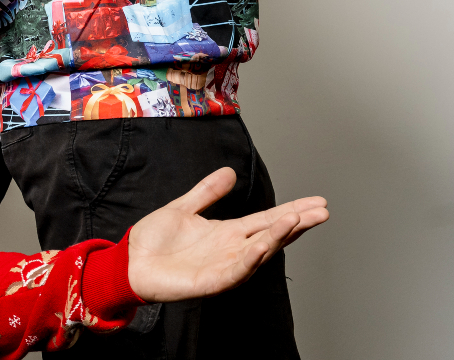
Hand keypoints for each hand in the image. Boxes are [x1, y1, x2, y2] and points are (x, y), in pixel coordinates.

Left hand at [126, 168, 327, 302]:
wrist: (130, 263)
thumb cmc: (155, 241)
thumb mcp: (183, 208)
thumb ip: (207, 192)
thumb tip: (230, 172)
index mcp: (227, 233)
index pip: (266, 219)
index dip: (291, 210)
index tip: (317, 201)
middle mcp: (232, 250)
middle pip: (272, 235)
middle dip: (297, 223)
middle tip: (323, 211)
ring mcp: (225, 267)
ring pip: (260, 251)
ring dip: (278, 237)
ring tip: (298, 220)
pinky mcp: (213, 282)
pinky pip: (237, 270)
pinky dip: (251, 258)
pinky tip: (263, 245)